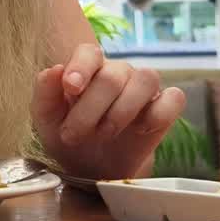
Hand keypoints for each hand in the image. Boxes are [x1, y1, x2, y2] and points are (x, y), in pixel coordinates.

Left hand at [31, 44, 184, 179]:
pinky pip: (174, 98)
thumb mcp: (46, 120)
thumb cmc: (69, 135)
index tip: (71, 88)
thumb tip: (54, 69)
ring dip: (122, 110)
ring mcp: (143, 88)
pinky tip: (141, 130)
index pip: (89, 52)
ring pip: (146, 79)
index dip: (81, 67)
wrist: (92, 168)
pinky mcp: (164, 108)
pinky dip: (159, 113)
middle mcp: (118, 72)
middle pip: (113, 75)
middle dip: (90, 109)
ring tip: (104, 133)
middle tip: (73, 135)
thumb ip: (45, 93)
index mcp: (88, 68)